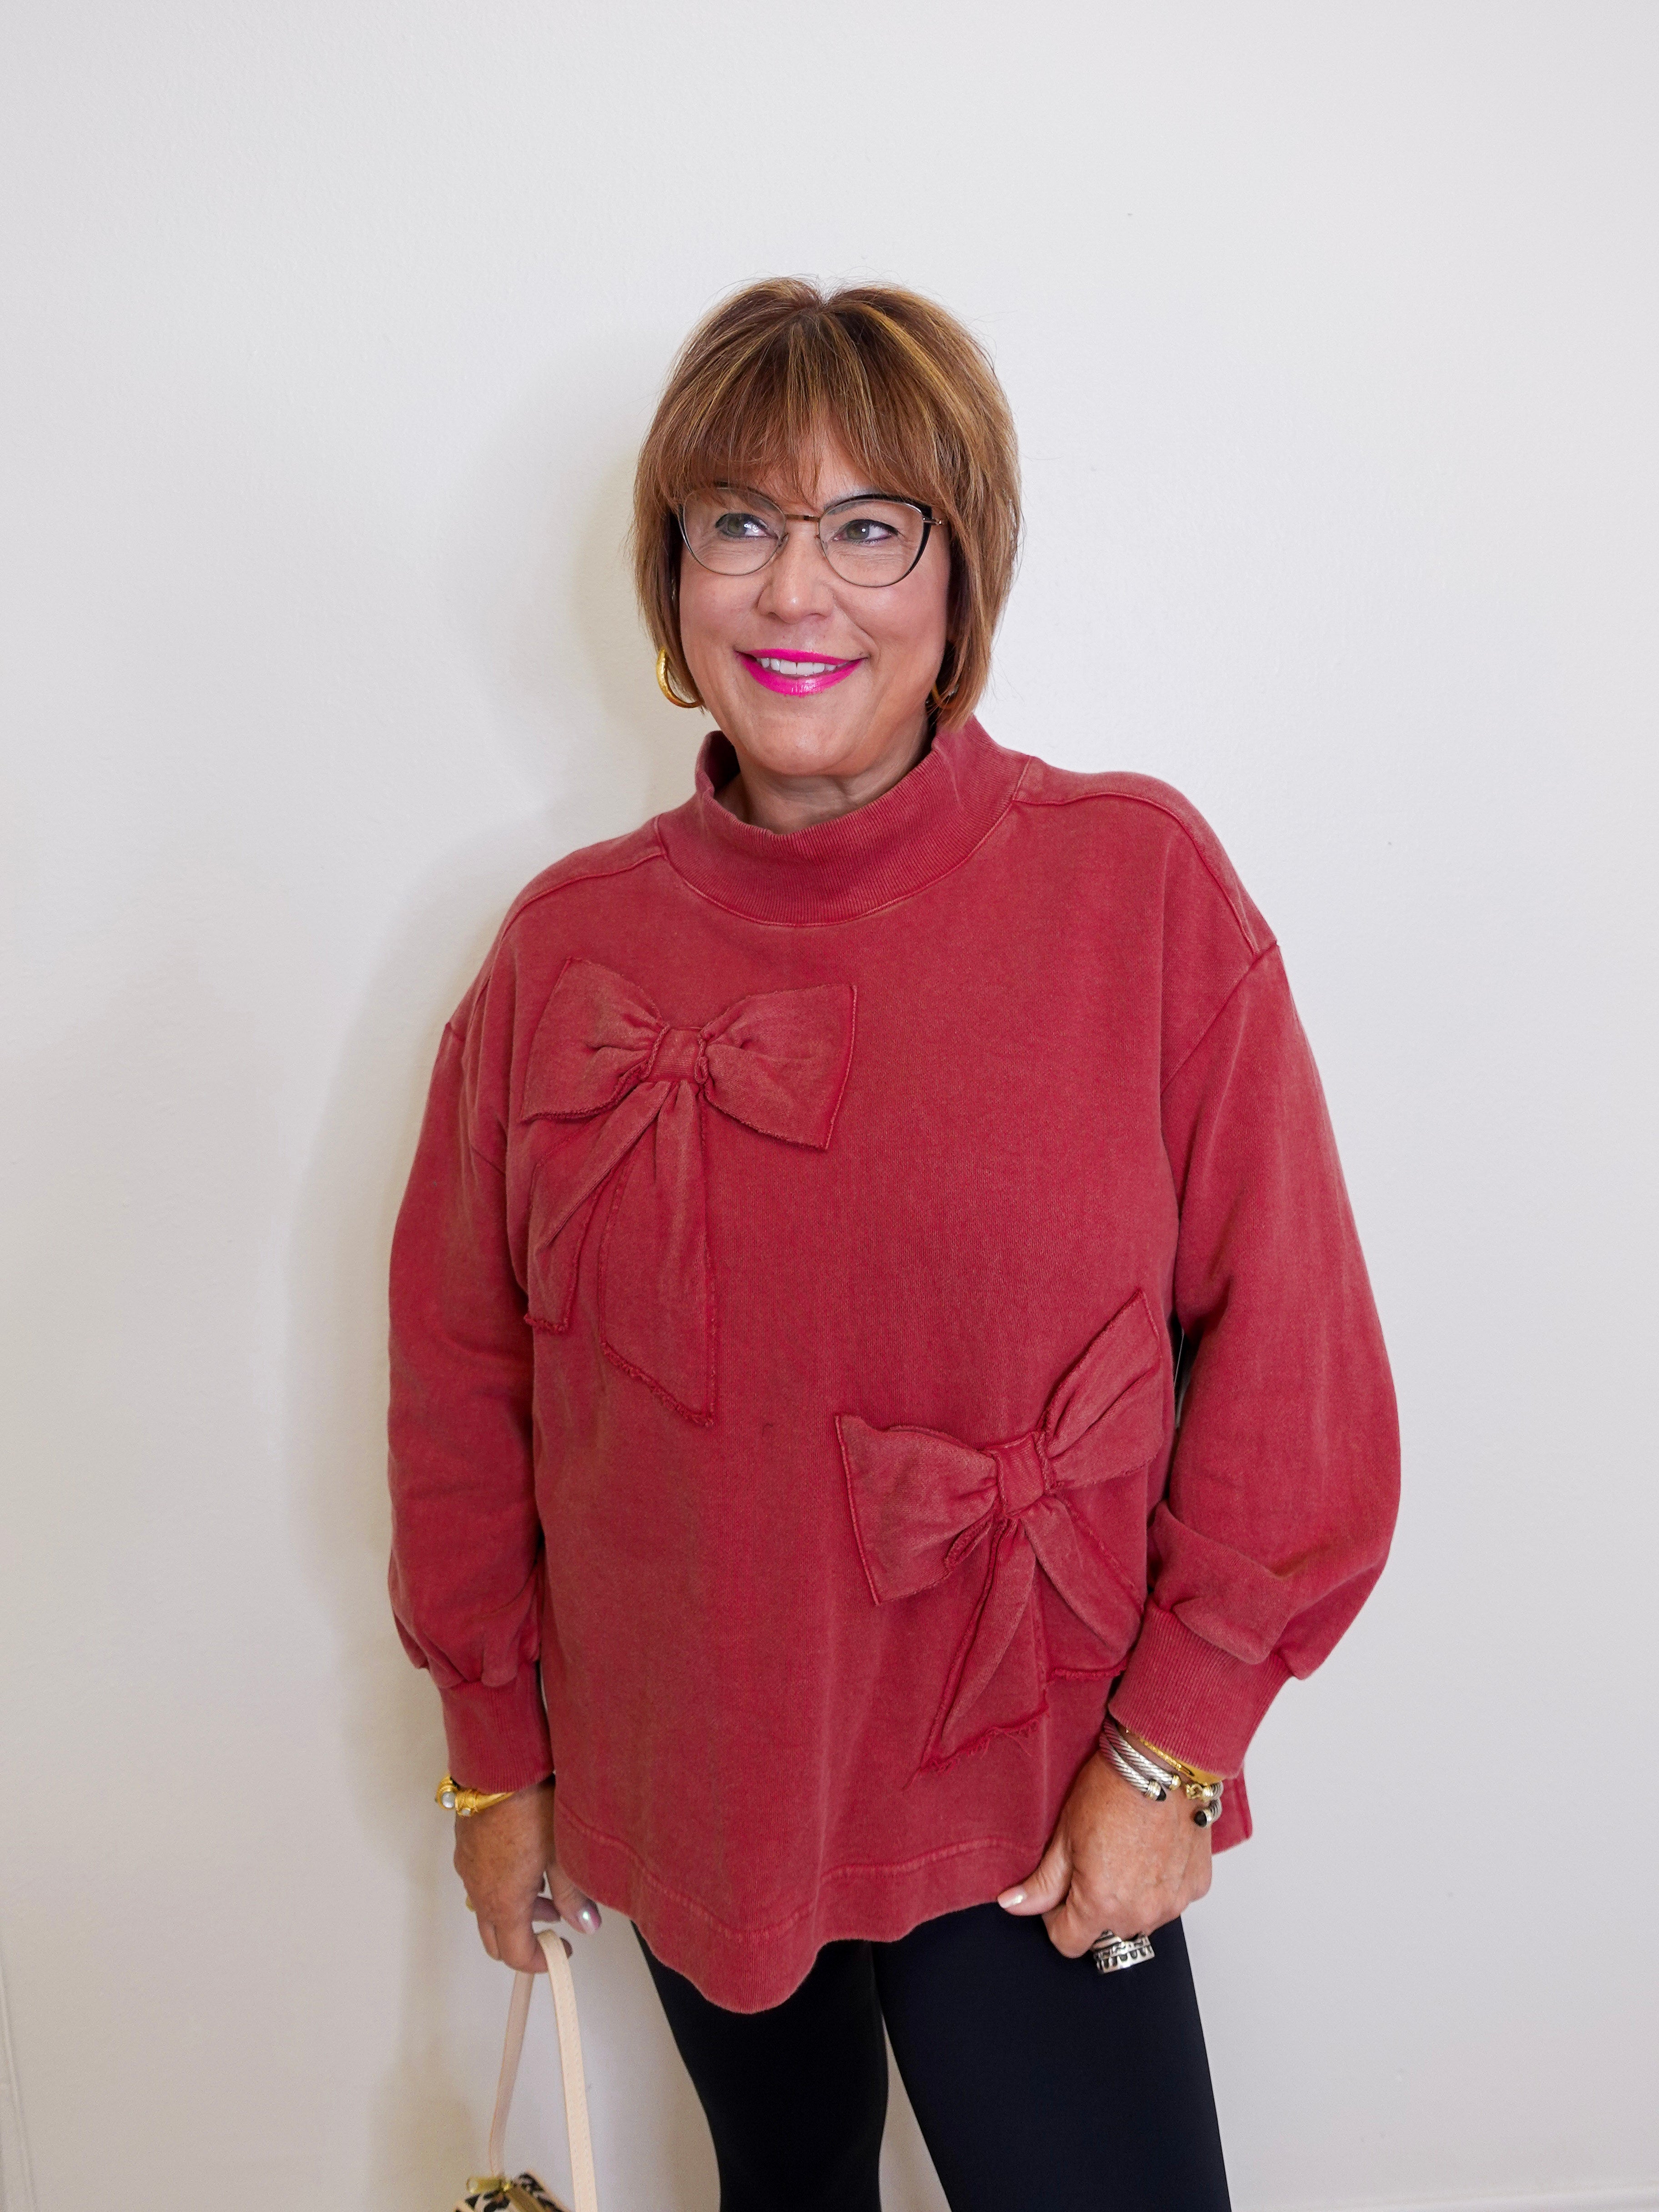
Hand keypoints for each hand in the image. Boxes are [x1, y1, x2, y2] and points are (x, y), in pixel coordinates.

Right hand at [453, 1777, 601, 1971]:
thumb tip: (586, 1924)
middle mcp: (479, 1890)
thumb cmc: (529, 1804)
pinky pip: (480, 1881)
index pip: (516, 1955)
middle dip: (526, 1939)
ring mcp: (468, 1868)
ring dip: (515, 1909)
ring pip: (487, 1907)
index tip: (562, 1952)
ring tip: (548, 1887)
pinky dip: (502, 1886)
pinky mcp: (465, 1847)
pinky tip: (526, 1861)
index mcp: (503, 1901)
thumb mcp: (563, 1854)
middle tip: (555, 1925)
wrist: (499, 1764)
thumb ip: (574, 1895)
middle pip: (496, 1938)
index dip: (541, 1961)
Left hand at [997, 1751, 1212, 1956]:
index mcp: (1101, 1904)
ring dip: (1129, 1898)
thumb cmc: (1112, 1789)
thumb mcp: (1064, 1834)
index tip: (1059, 1894)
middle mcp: (1140, 1913)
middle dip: (1094, 1906)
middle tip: (1093, 1862)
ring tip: (1125, 1852)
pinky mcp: (1196, 1886)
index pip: (1069, 1943)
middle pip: (1105, 1931)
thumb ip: (1041, 1882)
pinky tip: (1152, 1850)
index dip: (1056, 1919)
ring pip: (1140, 1917)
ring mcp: (1173, 1902)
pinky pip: (1170, 1899)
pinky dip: (1160, 1884)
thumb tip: (1013, 1905)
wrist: (1161, 1761)